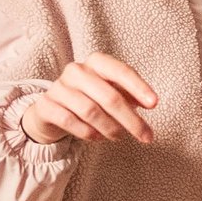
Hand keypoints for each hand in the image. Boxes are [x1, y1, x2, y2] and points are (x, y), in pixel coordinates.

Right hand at [19, 54, 157, 145]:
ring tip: (118, 137)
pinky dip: (87, 132)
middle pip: (109, 96)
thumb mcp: (111, 93)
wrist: (52, 110)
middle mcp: (76, 70)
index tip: (154, 104)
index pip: (120, 71)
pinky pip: (69, 121)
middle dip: (130, 119)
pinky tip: (97, 138)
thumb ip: (130, 96)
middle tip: (145, 136)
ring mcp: (59, 87)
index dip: (139, 87)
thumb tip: (150, 103)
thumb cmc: (89, 99)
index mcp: (95, 62)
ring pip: (90, 110)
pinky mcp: (46, 105)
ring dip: (109, 128)